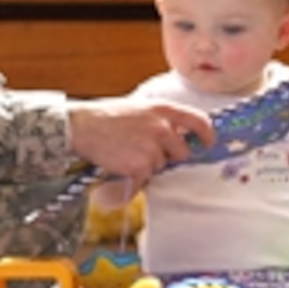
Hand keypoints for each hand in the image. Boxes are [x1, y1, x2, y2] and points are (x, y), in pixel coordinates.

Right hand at [66, 97, 213, 186]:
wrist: (81, 126)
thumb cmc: (106, 116)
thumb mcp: (139, 108)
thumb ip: (160, 119)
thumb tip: (177, 134)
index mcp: (163, 109)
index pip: (199, 121)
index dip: (207, 135)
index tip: (206, 144)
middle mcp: (161, 128)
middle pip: (181, 153)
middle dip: (167, 156)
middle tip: (144, 151)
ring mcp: (152, 148)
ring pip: (160, 166)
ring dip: (146, 165)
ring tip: (125, 152)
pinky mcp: (140, 166)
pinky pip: (145, 179)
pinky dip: (134, 178)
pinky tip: (120, 165)